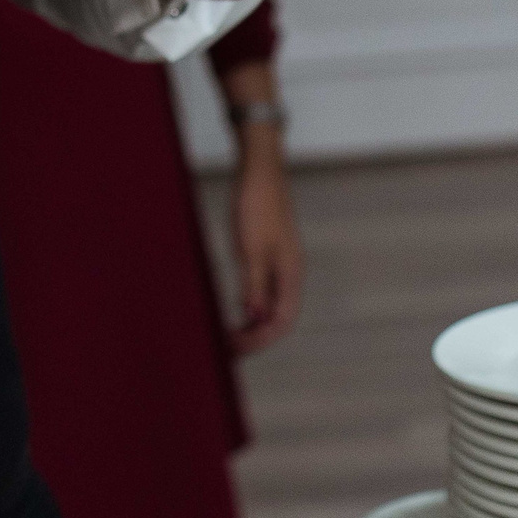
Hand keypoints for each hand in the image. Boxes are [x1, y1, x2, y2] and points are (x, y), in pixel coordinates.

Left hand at [228, 139, 304, 354]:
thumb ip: (253, 284)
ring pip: (269, 303)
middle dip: (254, 336)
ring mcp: (278, 262)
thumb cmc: (258, 205)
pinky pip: (261, 288)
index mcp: (290, 274)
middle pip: (277, 317)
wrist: (259, 169)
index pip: (282, 322)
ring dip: (251, 322)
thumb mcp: (251, 248)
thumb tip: (253, 316)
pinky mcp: (266, 252)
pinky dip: (248, 303)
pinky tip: (232, 307)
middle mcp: (288, 272)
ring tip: (227, 334)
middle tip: (227, 348)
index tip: (235, 349)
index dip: (260, 340)